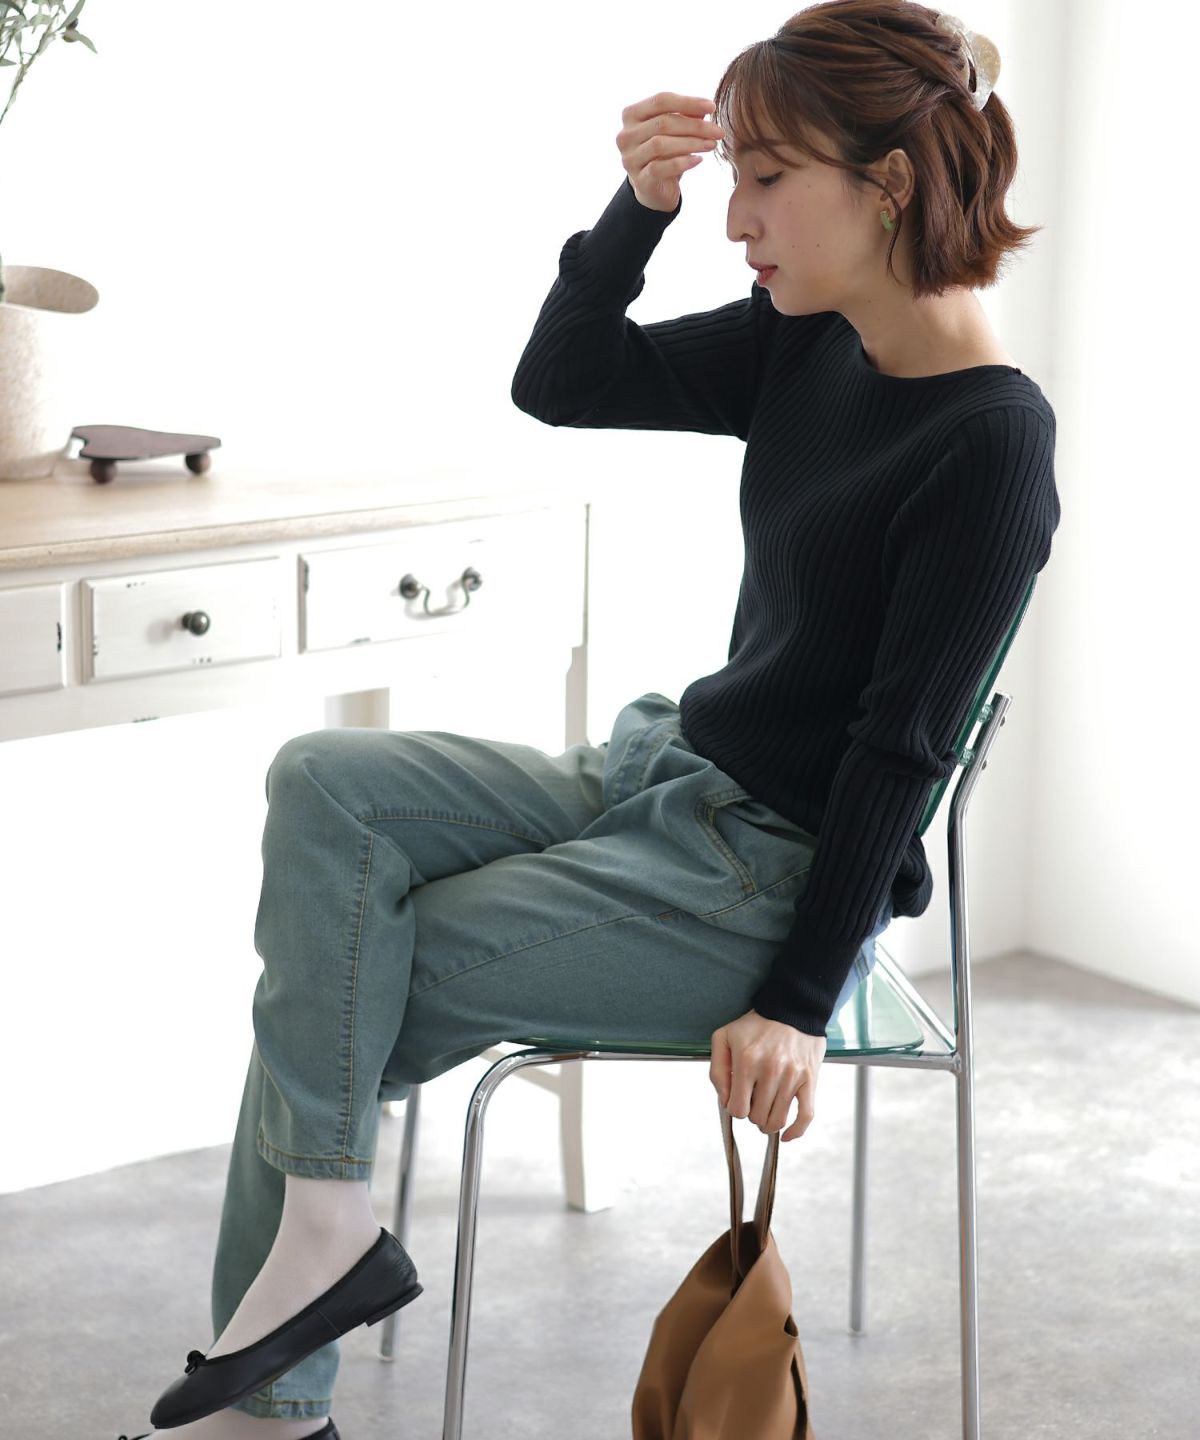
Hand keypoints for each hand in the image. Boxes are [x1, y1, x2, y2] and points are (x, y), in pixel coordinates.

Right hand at [616, 90, 725, 212]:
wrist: (655, 189)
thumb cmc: (665, 153)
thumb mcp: (676, 131)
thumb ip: (686, 116)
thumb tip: (705, 109)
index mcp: (632, 115)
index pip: (661, 100)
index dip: (688, 102)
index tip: (712, 107)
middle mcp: (626, 135)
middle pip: (663, 123)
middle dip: (695, 126)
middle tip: (718, 131)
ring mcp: (630, 158)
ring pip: (661, 144)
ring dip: (691, 143)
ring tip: (711, 145)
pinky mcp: (639, 180)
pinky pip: (660, 168)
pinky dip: (682, 163)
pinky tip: (698, 160)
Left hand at [710, 1009, 826, 1142]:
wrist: (793, 1008)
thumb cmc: (756, 1025)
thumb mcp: (724, 1037)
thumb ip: (717, 1070)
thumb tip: (724, 1100)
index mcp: (747, 1061)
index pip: (737, 1109)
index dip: (735, 1108)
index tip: (738, 1099)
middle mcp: (770, 1070)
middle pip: (757, 1117)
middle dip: (752, 1113)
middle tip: (753, 1100)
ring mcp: (792, 1077)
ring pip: (777, 1120)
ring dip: (768, 1122)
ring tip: (766, 1111)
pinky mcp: (810, 1080)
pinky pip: (806, 1116)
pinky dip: (796, 1131)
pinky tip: (787, 1136)